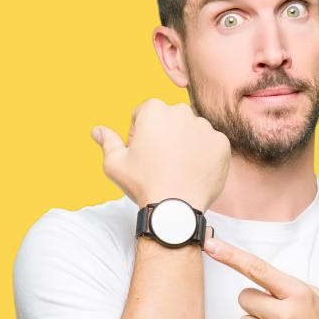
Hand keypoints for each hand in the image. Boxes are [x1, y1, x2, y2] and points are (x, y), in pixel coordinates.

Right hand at [91, 98, 229, 210]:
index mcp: (155, 109)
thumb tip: (96, 130)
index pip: (144, 113)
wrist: (175, 209)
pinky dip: (203, 155)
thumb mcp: (115, 163)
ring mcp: (205, 127)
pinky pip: (210, 144)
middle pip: (170, 118)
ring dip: (184, 143)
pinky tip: (192, 172)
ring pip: (191, 130)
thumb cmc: (142, 183)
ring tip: (176, 169)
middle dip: (163, 134)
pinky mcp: (222, 143)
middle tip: (158, 161)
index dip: (139, 132)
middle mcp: (182, 111)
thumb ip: (107, 141)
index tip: (141, 152)